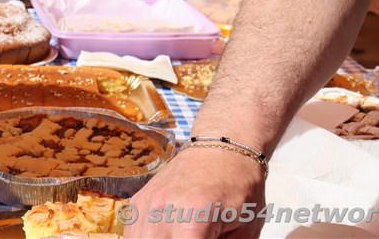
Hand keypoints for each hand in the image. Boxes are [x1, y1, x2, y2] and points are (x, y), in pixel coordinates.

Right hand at [125, 148, 265, 237]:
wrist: (223, 147)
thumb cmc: (241, 188)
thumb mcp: (246, 231)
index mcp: (193, 218)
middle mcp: (163, 210)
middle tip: (194, 238)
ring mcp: (146, 204)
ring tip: (181, 235)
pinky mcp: (138, 201)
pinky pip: (132, 233)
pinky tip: (166, 235)